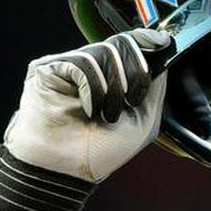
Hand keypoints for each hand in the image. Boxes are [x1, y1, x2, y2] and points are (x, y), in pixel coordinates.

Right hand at [3, 29, 171, 181]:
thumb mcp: (145, 119)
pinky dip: (92, 88)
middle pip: (122, 43)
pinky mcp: (48, 69)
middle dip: (135, 72)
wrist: (71, 169)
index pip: (130, 44)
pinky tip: (88, 108)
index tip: (162, 43)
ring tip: (105, 114)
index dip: (146, 40)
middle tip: (130, 102)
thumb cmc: (103, 150)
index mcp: (111, 76)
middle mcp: (90, 67)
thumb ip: (155, 85)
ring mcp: (68, 66)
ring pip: (104, 51)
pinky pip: (81, 63)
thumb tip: (161, 48)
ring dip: (113, 88)